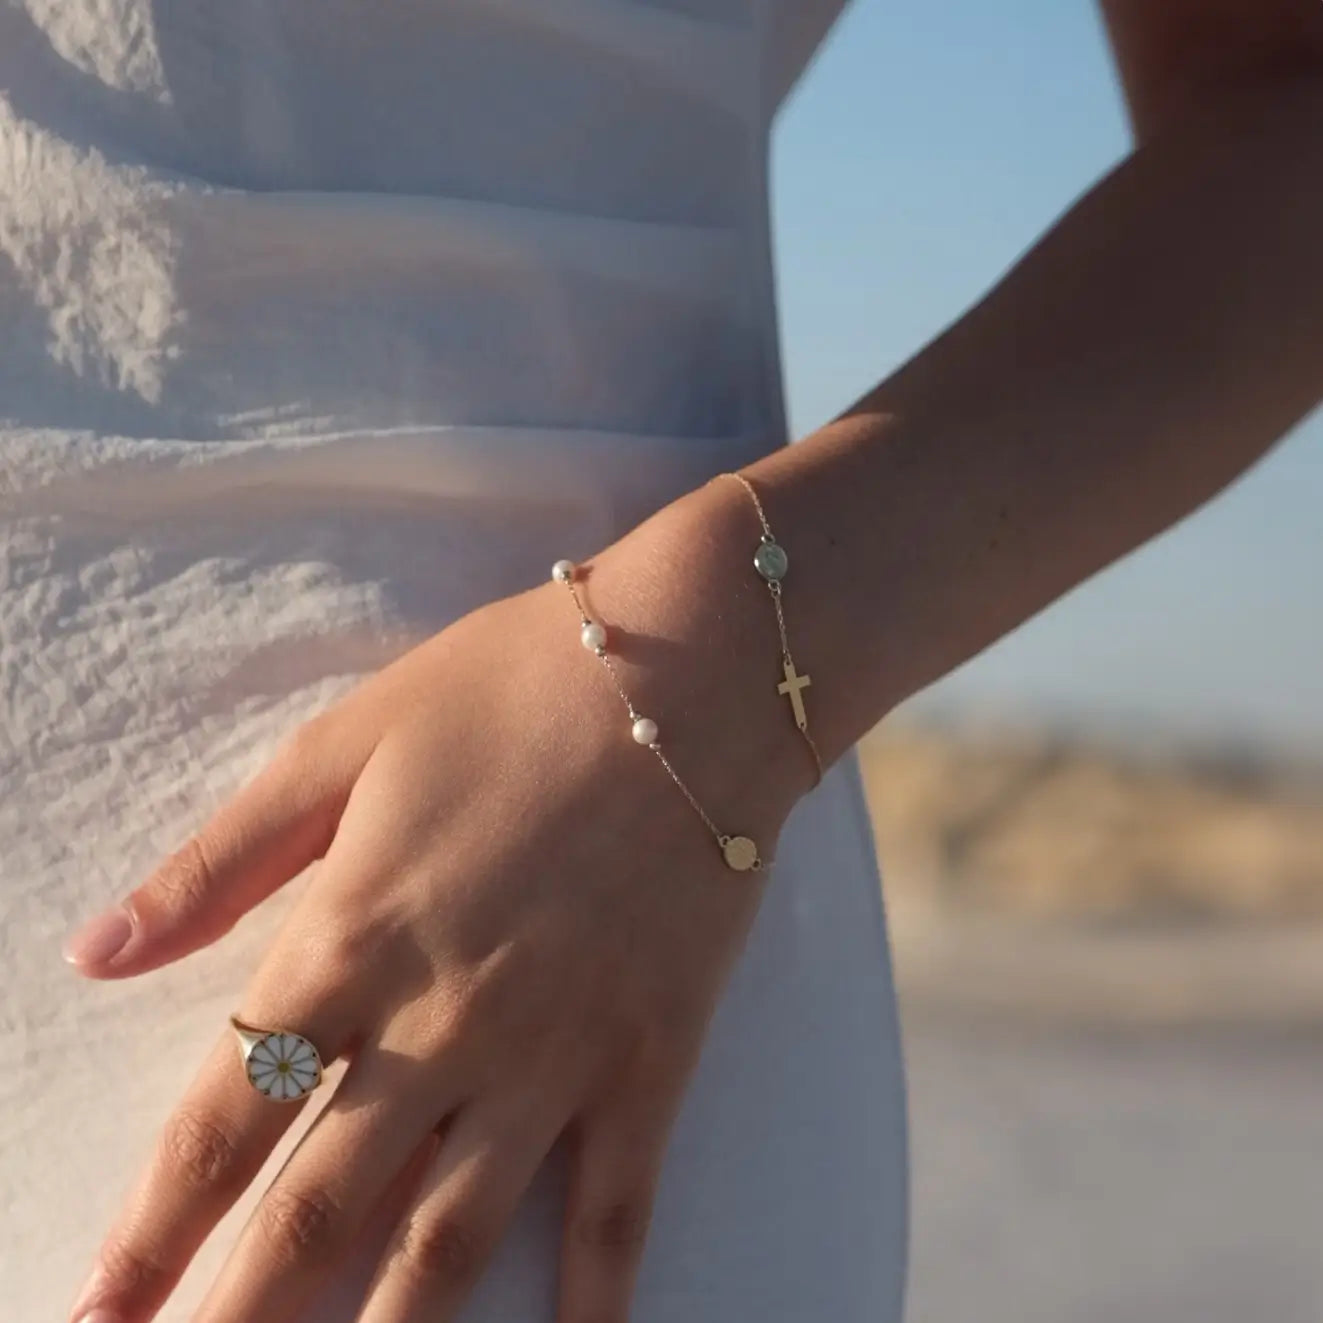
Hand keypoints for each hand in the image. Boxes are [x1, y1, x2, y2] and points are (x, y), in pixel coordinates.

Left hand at [64, 478, 810, 1322]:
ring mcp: (553, 1057)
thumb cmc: (512, 689)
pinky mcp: (650, 1060)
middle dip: (233, 1316)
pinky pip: (615, 1208)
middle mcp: (442, 1028)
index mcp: (353, 942)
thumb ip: (222, 858)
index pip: (221, 1120)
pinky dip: (592, 1301)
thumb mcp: (345, 743)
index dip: (149, 1229)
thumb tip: (98, 950)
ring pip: (446, 1244)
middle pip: (313, 1213)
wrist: (692, 673)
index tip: (97, 1308)